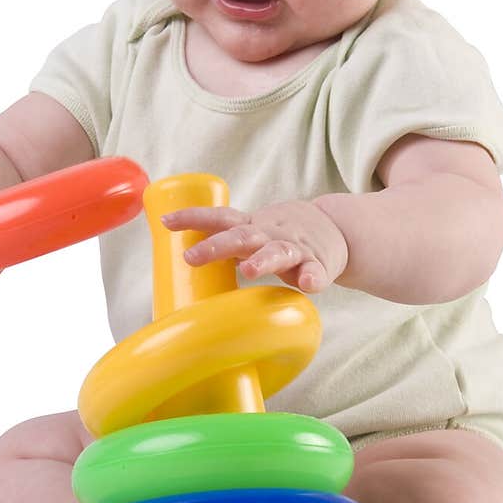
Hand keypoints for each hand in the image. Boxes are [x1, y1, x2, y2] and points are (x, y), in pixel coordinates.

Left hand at [161, 199, 348, 293]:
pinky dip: (313, 277)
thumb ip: (227, 242)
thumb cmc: (283, 235)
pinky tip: (309, 284)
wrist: (337, 227)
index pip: (219, 218)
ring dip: (263, 260)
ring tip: (248, 270)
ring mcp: (296, 249)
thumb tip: (184, 263)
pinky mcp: (319, 264)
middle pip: (241, 237)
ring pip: (278, 252)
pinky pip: (316, 272)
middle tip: (190, 257)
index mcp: (252, 227)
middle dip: (216, 245)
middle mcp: (270, 235)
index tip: (165, 221)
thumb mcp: (254, 232)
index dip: (193, 218)